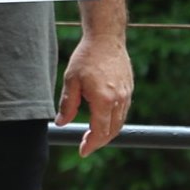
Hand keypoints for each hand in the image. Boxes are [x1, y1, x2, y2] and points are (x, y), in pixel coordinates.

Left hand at [56, 37, 132, 157]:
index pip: (100, 132)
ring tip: (92, 134)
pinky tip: (102, 118)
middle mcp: (119, 100)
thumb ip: (67, 105)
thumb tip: (61, 123)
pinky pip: (123, 112)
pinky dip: (114, 121)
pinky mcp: (129, 89)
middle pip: (112, 131)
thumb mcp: (71, 81)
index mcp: (104, 100)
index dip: (91, 145)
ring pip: (119, 123)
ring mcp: (126, 95)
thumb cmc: (86, 57)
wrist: (106, 38)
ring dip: (107, 132)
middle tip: (85, 144)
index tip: (82, 151)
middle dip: (99, 141)